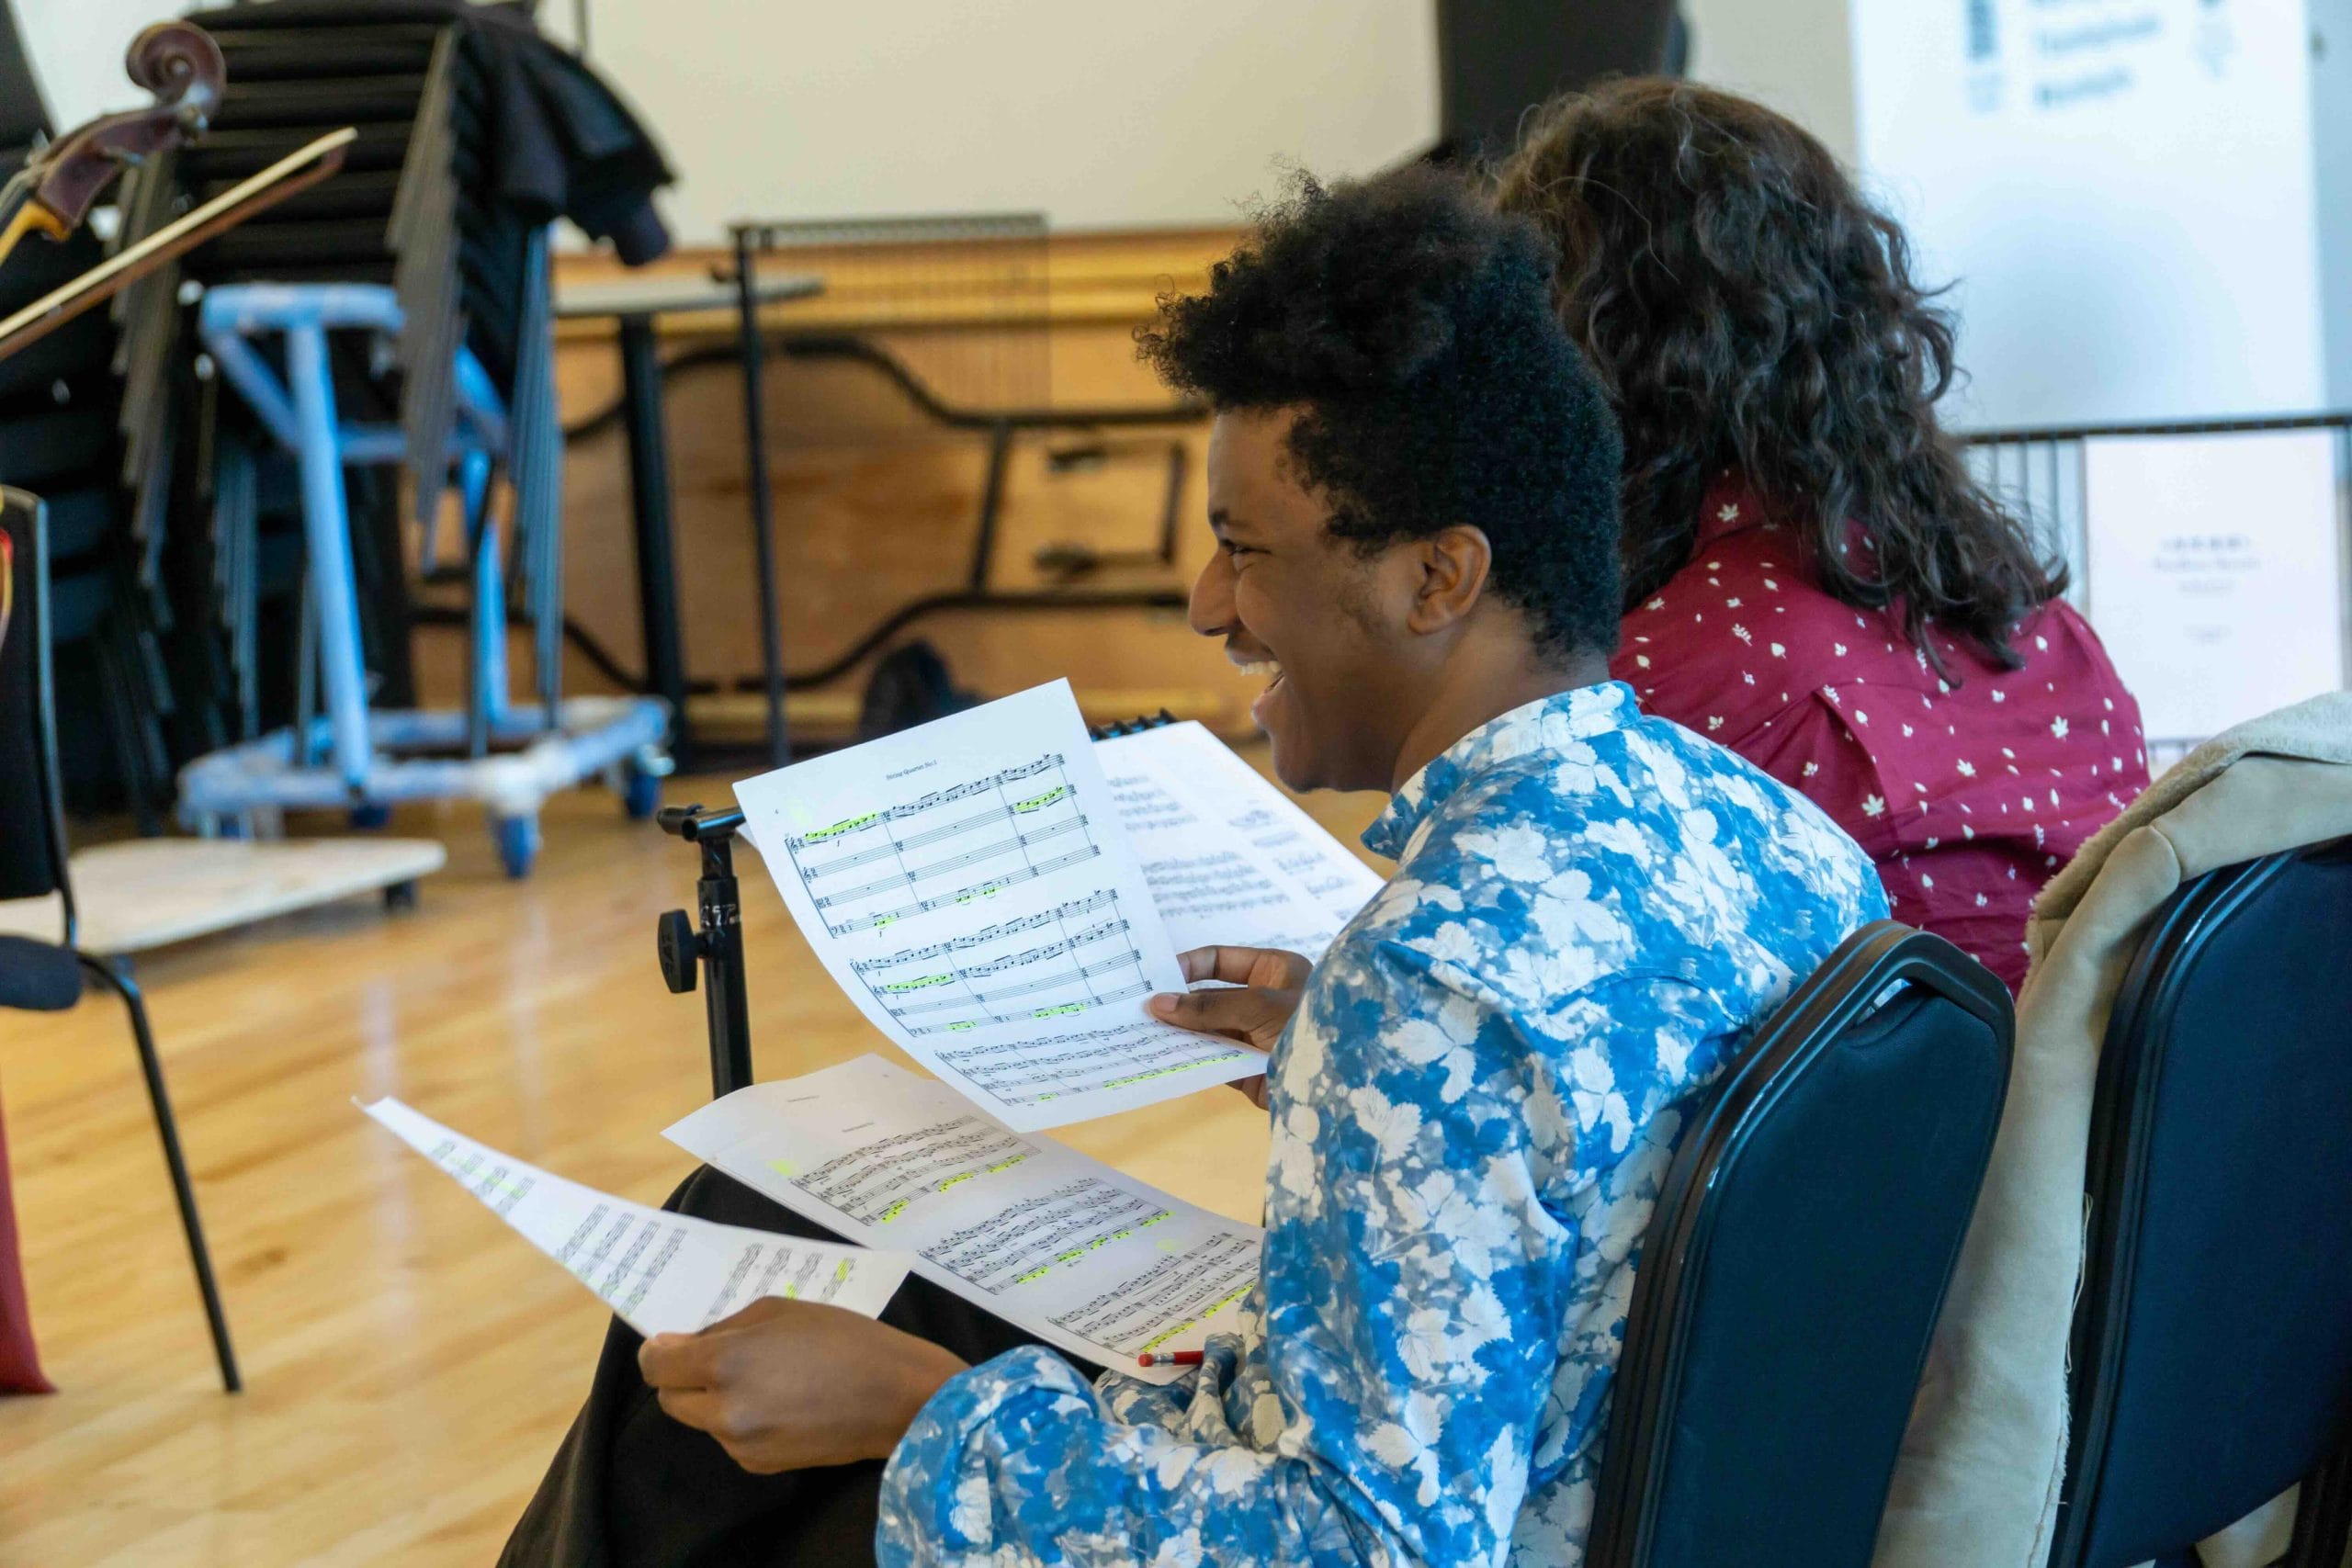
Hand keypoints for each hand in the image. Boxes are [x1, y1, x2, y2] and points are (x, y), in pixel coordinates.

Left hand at [638, 1297, 966, 1473]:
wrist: (897, 1397)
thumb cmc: (845, 1339)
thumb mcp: (782, 1309)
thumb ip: (726, 1326)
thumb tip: (684, 1343)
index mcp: (726, 1362)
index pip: (657, 1366)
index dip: (658, 1351)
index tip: (672, 1342)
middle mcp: (723, 1410)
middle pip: (670, 1399)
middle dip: (684, 1377)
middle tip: (722, 1358)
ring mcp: (740, 1444)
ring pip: (702, 1419)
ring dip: (716, 1398)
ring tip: (767, 1379)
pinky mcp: (759, 1465)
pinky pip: (731, 1437)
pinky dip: (742, 1420)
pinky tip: (783, 1403)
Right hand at [1147, 946, 1310, 1110]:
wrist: (1341, 1084)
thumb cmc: (1309, 1025)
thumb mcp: (1260, 1006)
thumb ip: (1209, 1006)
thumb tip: (1158, 1004)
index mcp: (1273, 972)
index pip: (1221, 961)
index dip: (1189, 966)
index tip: (1156, 977)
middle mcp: (1261, 1001)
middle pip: (1208, 997)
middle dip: (1177, 1003)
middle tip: (1137, 1006)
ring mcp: (1252, 1036)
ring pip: (1206, 1029)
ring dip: (1178, 1031)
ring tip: (1140, 1031)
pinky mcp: (1246, 1068)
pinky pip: (1211, 1058)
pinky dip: (1188, 1058)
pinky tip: (1162, 1055)